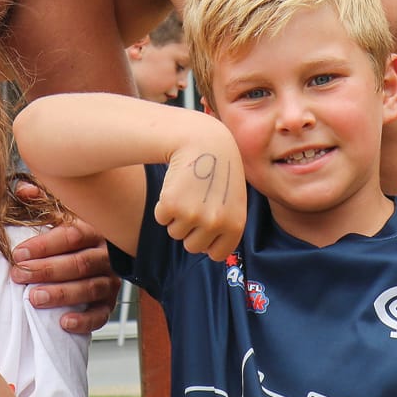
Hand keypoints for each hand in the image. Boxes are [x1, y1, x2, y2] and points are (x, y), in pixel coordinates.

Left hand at [10, 198, 119, 333]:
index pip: (71, 235)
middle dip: (46, 270)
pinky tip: (63, 322)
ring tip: (34, 298)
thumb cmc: (71, 231)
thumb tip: (23, 191)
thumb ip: (42, 200)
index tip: (18, 253)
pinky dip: (84, 320)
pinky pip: (102, 314)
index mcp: (94, 229)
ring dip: (61, 294)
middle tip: (19, 275)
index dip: (44, 245)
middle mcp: (106, 255)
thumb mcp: (59, 210)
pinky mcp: (110, 303)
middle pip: (79, 263)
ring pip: (90, 288)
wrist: (98, 252)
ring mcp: (110, 280)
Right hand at [155, 123, 244, 261]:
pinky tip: (177, 185)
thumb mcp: (234, 201)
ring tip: (189, 191)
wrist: (203, 141)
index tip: (207, 224)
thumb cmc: (219, 172)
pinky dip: (164, 205)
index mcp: (235, 225)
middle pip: (191, 246)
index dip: (208, 241)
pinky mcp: (171, 205)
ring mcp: (193, 215)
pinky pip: (161, 218)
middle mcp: (215, 223)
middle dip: (190, 228)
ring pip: (174, 233)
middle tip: (196, 202)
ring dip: (176, 216)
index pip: (215, 254)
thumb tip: (212, 253)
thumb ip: (226, 227)